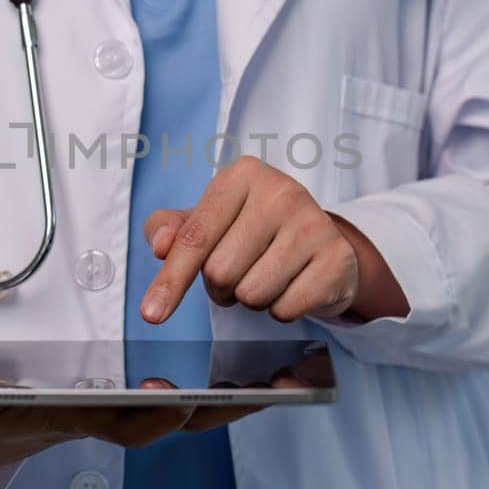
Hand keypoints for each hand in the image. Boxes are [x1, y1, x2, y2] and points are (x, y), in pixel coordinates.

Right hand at [0, 392, 263, 471]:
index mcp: (81, 418)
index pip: (127, 423)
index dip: (156, 413)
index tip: (179, 398)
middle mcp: (115, 416)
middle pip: (178, 417)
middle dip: (221, 405)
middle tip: (264, 387)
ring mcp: (133, 407)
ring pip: (195, 406)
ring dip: (236, 395)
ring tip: (282, 376)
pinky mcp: (143, 394)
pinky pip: (193, 392)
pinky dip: (225, 383)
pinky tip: (256, 369)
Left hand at [140, 156, 408, 324]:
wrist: (320, 241)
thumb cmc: (251, 230)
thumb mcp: (207, 220)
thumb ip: (169, 228)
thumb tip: (162, 246)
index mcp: (243, 175)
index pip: (195, 237)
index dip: (171, 280)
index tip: (151, 314)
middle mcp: (281, 191)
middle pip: (221, 272)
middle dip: (220, 286)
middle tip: (239, 270)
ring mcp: (313, 223)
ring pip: (252, 295)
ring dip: (251, 299)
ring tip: (266, 275)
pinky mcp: (337, 258)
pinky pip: (285, 310)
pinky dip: (280, 309)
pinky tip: (292, 284)